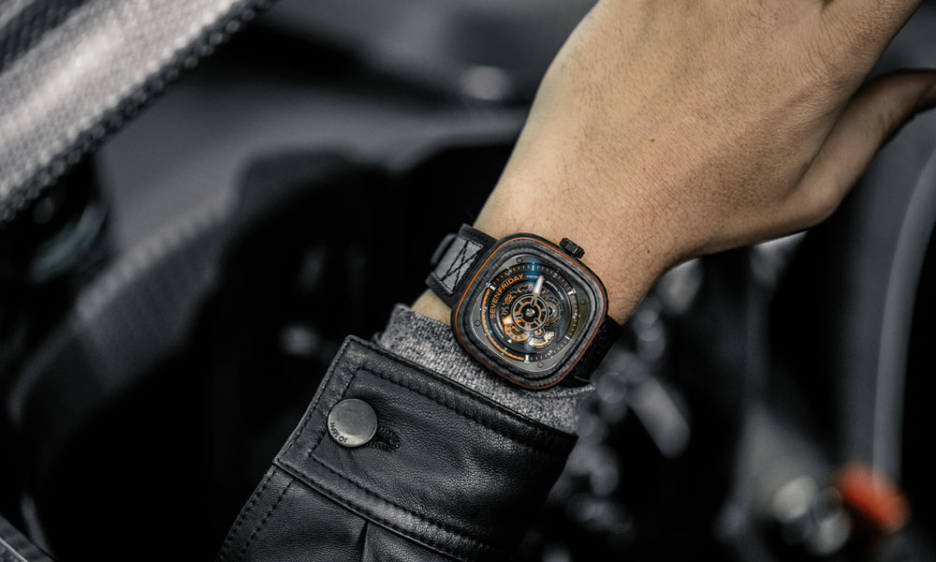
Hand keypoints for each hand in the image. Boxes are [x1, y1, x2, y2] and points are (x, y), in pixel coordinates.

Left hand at [417, 0, 934, 323]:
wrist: (585, 206)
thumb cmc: (686, 210)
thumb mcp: (804, 193)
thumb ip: (877, 125)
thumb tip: (926, 87)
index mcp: (822, 55)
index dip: (895, 4)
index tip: (879, 19)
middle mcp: (768, 7)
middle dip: (815, 11)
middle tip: (799, 37)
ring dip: (756, 12)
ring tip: (736, 48)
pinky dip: (696, 9)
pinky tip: (695, 40)